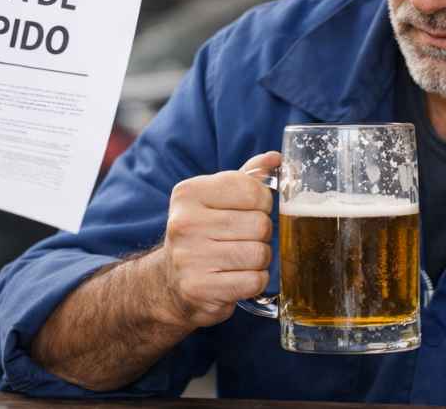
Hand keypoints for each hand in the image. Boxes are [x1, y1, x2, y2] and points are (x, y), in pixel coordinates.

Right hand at [153, 151, 280, 328]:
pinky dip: (254, 281)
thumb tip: (275, 158)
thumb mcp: (218, 198)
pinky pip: (254, 281)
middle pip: (260, 224)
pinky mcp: (199, 288)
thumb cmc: (203, 233)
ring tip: (240, 259)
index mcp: (189, 193)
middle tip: (243, 239)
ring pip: (259, 254)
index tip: (249, 211)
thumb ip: (248, 177)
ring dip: (259, 260)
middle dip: (261, 234)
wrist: (170, 281)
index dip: (262, 203)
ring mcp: (189, 257)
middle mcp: (184, 222)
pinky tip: (237, 277)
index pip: (253, 190)